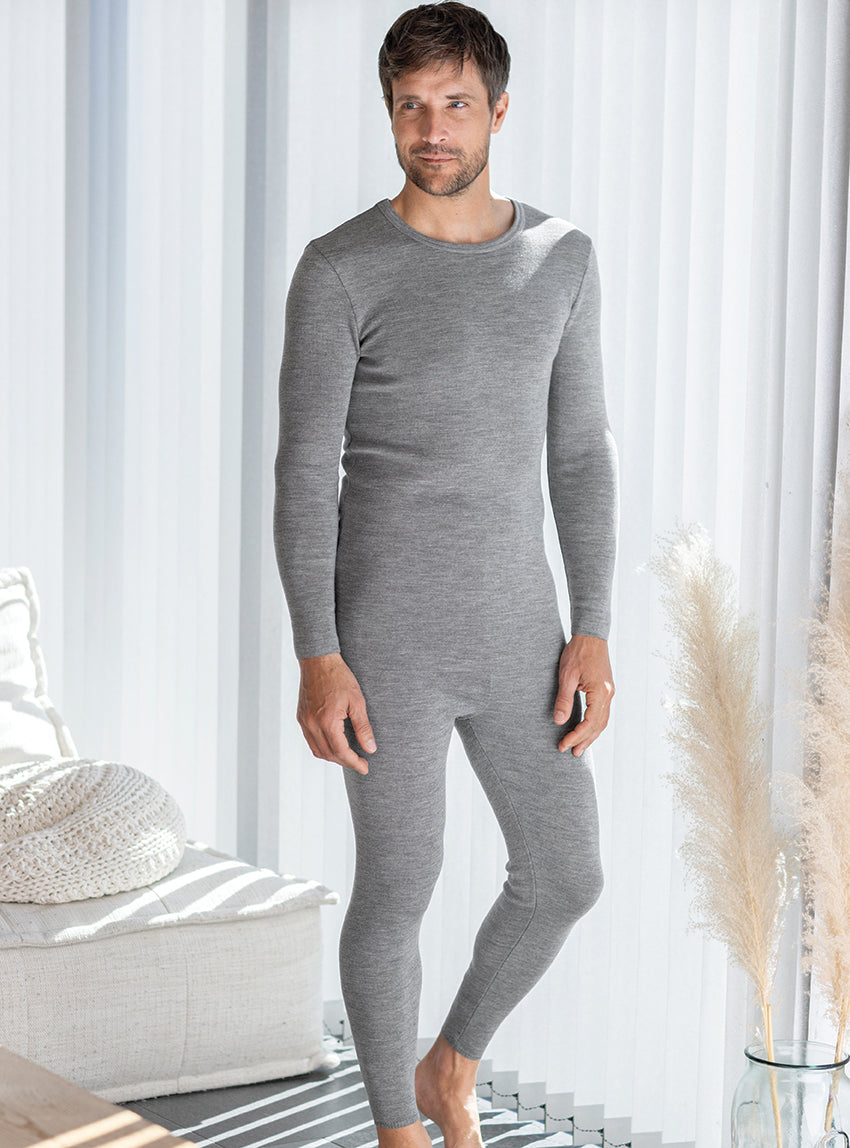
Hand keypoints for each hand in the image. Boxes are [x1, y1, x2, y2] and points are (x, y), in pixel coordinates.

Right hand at [297, 652, 375, 774]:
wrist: (318, 660)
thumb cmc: (339, 677)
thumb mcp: (357, 701)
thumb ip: (363, 727)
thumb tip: (370, 748)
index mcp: (327, 721)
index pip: (341, 752)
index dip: (354, 763)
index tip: (365, 767)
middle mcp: (312, 725)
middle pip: (329, 755)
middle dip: (345, 762)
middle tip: (360, 763)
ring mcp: (304, 721)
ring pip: (318, 750)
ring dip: (333, 757)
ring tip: (348, 756)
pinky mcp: (301, 717)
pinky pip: (310, 740)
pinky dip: (322, 748)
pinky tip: (334, 744)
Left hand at [554, 634, 614, 756]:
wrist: (591, 634)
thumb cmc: (578, 652)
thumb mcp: (567, 675)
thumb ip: (564, 699)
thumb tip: (559, 721)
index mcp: (600, 693)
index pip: (590, 723)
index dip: (576, 736)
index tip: (563, 745)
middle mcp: (608, 694)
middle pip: (598, 726)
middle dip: (585, 741)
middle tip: (572, 753)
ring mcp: (609, 692)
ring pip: (602, 721)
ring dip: (591, 735)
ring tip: (579, 747)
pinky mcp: (606, 689)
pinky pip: (602, 713)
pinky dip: (594, 725)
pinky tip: (586, 729)